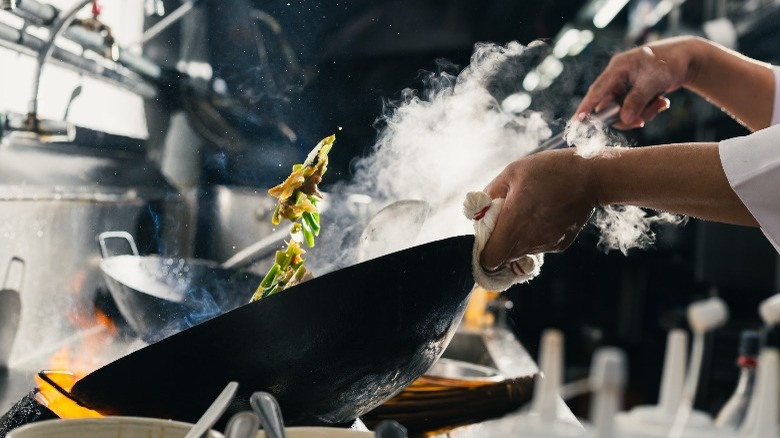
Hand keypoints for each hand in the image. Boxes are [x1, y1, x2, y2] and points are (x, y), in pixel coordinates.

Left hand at [479, 149, 596, 270]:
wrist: (592, 176)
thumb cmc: (549, 170)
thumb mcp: (512, 173)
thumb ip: (490, 194)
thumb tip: (476, 212)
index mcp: (514, 222)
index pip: (489, 259)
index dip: (482, 251)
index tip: (485, 234)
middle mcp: (530, 240)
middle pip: (503, 258)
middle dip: (498, 243)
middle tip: (503, 219)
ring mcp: (547, 245)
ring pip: (520, 253)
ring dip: (516, 238)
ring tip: (526, 212)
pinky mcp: (560, 245)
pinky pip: (538, 246)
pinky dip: (535, 235)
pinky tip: (543, 214)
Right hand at [575, 36, 701, 128]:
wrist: (687, 58)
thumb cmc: (670, 62)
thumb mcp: (654, 80)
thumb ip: (638, 100)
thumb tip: (625, 118)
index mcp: (618, 68)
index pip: (597, 90)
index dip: (586, 107)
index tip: (577, 122)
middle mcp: (618, 78)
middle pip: (609, 106)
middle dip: (626, 116)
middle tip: (642, 121)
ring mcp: (625, 86)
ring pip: (623, 111)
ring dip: (642, 114)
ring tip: (661, 104)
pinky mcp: (633, 93)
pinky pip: (633, 110)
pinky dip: (647, 111)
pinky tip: (662, 103)